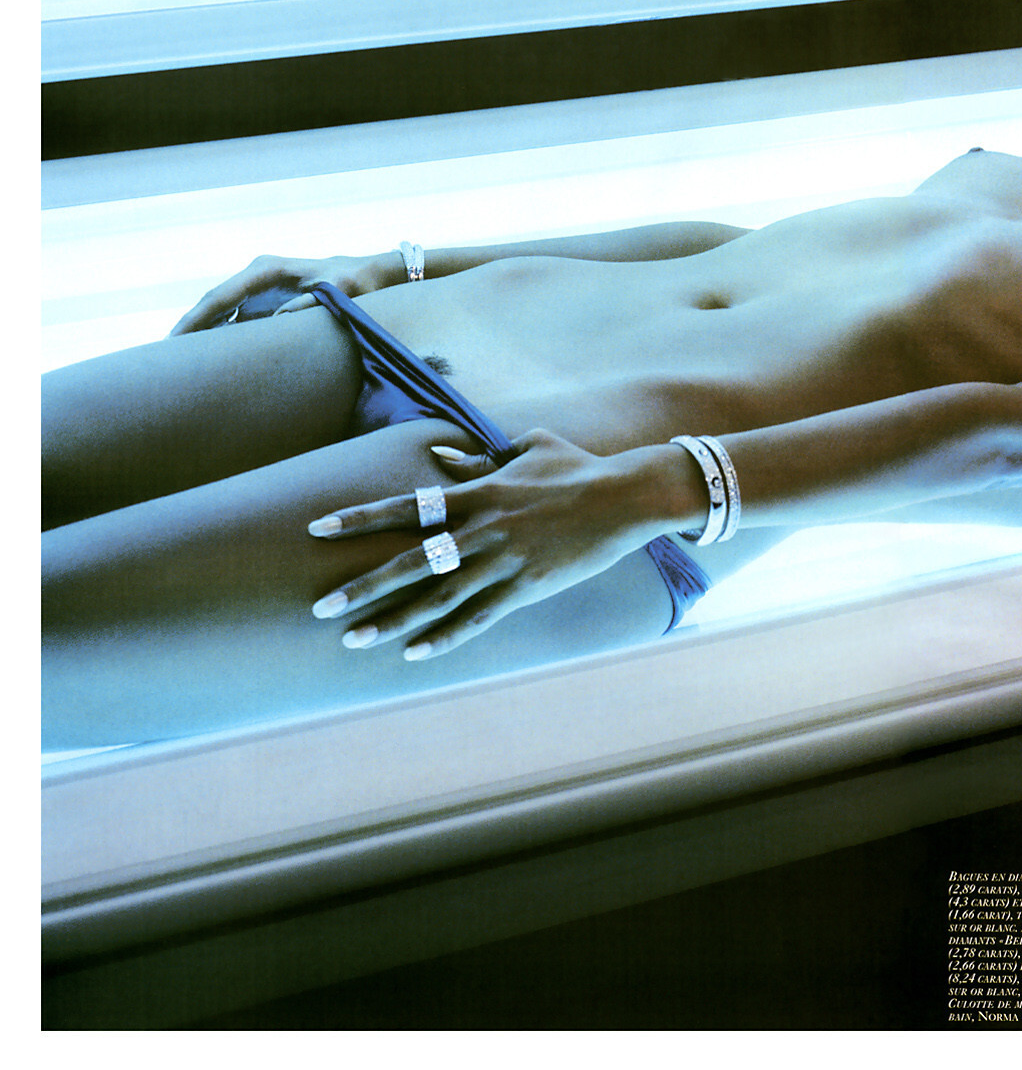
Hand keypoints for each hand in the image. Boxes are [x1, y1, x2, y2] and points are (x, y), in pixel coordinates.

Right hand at [168, 251, 403, 334]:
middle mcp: (259, 274)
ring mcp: (262, 286)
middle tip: (164, 356)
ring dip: (203, 331)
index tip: (176, 338)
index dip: (197, 317)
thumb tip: (275, 321)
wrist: (372, 274)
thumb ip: (308, 306)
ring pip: (222, 309)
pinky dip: (222, 333)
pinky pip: (237, 316)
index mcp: (268, 270)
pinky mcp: (269, 299)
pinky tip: (210, 354)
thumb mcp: (337, 292)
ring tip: (178, 359)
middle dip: (190, 326)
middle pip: (214, 301)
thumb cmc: (356, 282)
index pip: (222, 295)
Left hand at [305, 430, 673, 659]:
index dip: (359, 518)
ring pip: (436, 597)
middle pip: (409, 562)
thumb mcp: (529, 447)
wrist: (625, 498)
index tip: (316, 529)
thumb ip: (479, 456)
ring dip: (391, 620)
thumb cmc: (579, 468)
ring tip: (353, 639)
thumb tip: (438, 457)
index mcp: (478, 492)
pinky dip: (444, 636)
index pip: (405, 507)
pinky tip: (414, 652)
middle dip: (361, 586)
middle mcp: (482, 529)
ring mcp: (503, 562)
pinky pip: (477, 618)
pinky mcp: (526, 587)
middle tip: (321, 607)